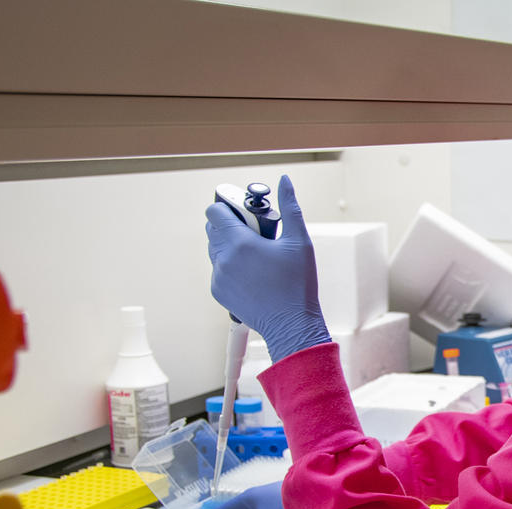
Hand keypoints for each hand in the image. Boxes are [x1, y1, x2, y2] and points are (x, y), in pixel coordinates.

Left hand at [206, 175, 331, 360]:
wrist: (291, 324)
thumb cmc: (298, 284)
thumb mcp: (299, 241)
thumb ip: (289, 207)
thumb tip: (285, 180)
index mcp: (240, 243)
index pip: (215, 211)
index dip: (229, 206)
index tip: (246, 213)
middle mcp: (223, 259)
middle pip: (213, 228)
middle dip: (231, 225)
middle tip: (256, 234)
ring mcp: (218, 276)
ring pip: (215, 248)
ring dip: (230, 245)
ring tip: (256, 255)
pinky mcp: (218, 291)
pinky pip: (217, 268)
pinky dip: (230, 265)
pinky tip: (253, 273)